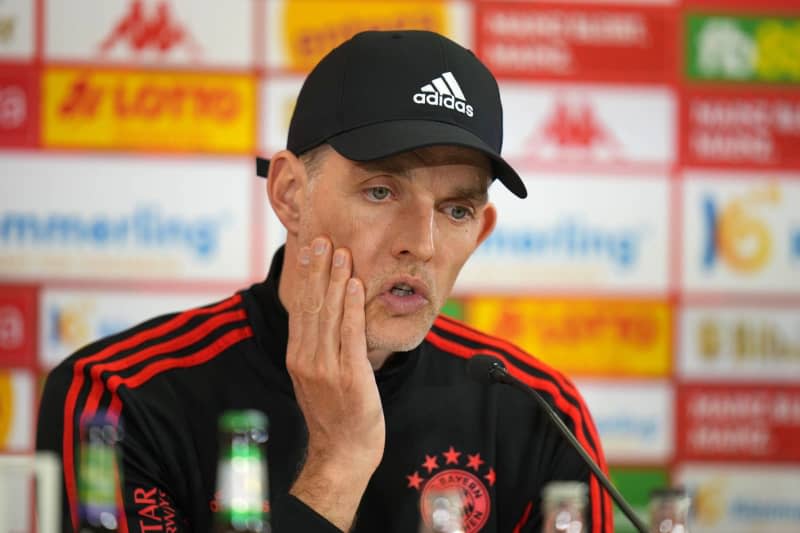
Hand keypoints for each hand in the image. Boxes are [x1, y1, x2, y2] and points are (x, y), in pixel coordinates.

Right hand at [286, 237, 384, 529]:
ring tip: (340, 251)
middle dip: (318, 269)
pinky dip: (351, 306)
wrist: (343, 452)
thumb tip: (323, 317)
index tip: (310, 248)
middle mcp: (306, 358)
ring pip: (329, 314)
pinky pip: (349, 334)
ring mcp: (325, 367)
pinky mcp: (348, 375)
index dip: (306, 277)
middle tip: (323, 238)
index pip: (301, 308)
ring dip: (335, 279)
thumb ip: (317, 347)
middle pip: (312, 305)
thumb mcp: (317, 377)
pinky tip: (355, 284)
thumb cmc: (336, 414)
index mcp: (298, 356)